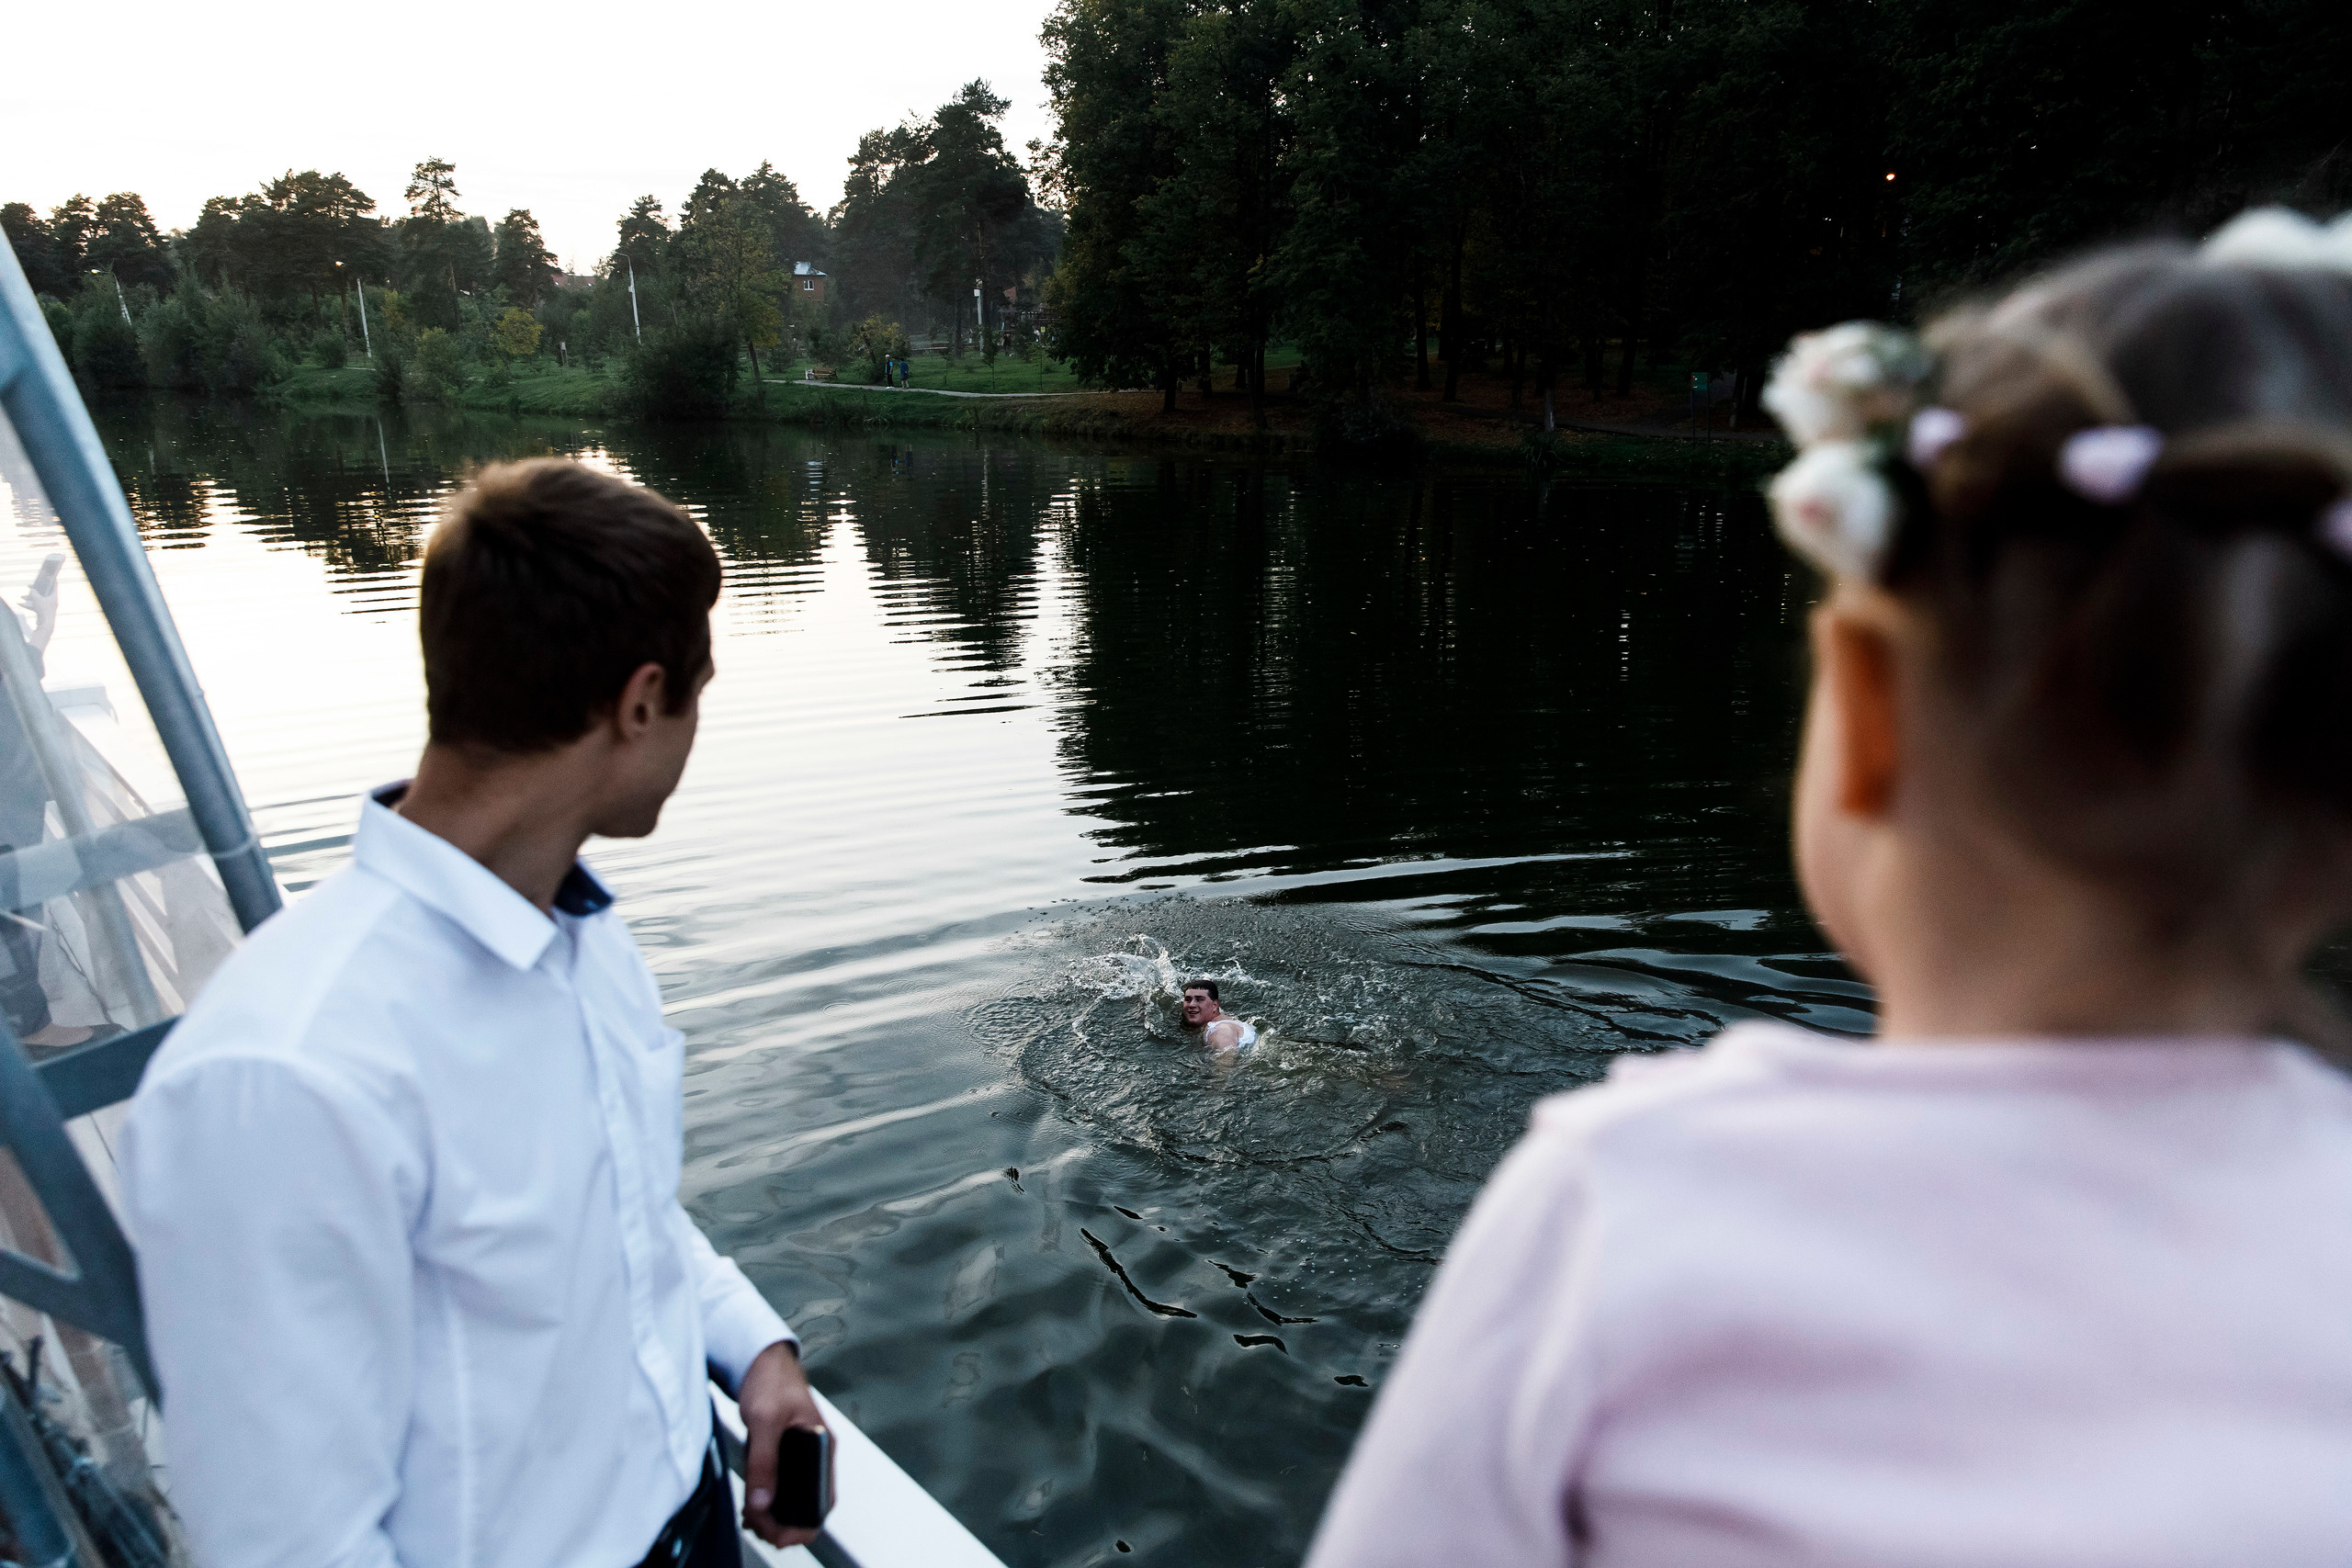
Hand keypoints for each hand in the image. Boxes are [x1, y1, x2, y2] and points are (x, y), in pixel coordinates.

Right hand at [18, 585, 55, 650]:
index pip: (54, 586)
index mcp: (54, 597)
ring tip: (22, 596)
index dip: (52, 580)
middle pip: (44, 593)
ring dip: (30, 598)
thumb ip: (34, 593)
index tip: (50, 576)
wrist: (45, 625)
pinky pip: (35, 607)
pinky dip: (29, 605)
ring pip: (38, 600)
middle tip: (29, 586)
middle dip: (35, 590)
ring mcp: (48, 607)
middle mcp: (52, 602)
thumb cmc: (43, 610)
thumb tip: (32, 590)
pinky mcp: (43, 613)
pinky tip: (20, 604)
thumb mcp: (37, 599)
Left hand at [738, 1339, 829, 1548]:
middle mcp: (815, 1455)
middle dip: (782, 1523)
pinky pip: (778, 1487)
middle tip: (757, 1525)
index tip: (779, 1534)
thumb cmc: (772, 1380)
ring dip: (772, 1515)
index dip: (803, 1523)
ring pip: (791, 1499)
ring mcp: (798, 1456)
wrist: (760, 1359)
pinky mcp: (782, 1455)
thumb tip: (762, 1501)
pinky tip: (751, 1507)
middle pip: (807, 1505)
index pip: (823, 1499)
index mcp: (822, 1446)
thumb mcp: (766, 1420)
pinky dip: (765, 1502)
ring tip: (751, 1519)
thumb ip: (765, 1461)